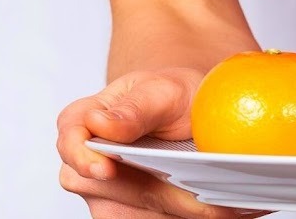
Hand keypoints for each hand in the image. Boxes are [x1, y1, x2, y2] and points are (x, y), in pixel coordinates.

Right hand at [57, 68, 266, 217]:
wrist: (187, 113)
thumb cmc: (169, 96)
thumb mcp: (162, 90)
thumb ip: (135, 108)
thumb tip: (100, 123)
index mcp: (84, 120)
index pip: (70, 139)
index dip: (83, 157)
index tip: (107, 168)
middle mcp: (85, 163)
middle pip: (104, 189)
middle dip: (156, 194)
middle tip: (205, 196)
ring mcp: (103, 193)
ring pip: (129, 215)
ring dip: (176, 212)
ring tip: (226, 205)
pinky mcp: (126, 213)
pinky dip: (181, 217)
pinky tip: (219, 209)